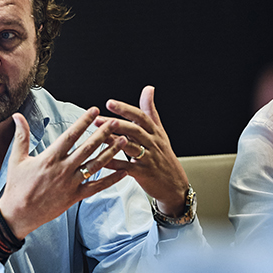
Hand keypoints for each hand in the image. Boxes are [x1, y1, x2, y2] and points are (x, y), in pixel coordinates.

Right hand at [0, 108, 129, 237]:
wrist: (18, 214)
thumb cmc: (17, 186)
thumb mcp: (16, 159)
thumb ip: (21, 136)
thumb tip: (17, 116)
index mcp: (50, 158)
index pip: (71, 135)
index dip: (84, 122)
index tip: (94, 111)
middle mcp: (63, 169)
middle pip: (88, 148)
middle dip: (103, 134)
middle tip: (117, 122)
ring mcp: (71, 183)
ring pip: (95, 165)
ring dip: (111, 152)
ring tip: (124, 141)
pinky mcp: (75, 196)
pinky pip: (97, 187)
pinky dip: (111, 180)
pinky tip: (124, 172)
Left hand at [92, 86, 189, 214]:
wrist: (174, 184)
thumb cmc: (164, 157)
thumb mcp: (160, 132)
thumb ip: (150, 111)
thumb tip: (148, 89)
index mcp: (155, 132)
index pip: (141, 116)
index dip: (125, 109)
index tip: (109, 103)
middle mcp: (153, 144)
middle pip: (134, 130)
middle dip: (115, 124)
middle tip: (97, 119)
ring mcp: (149, 159)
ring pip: (130, 147)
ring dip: (112, 141)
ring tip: (97, 137)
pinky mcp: (144, 173)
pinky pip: (127, 167)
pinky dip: (114, 164)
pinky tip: (101, 161)